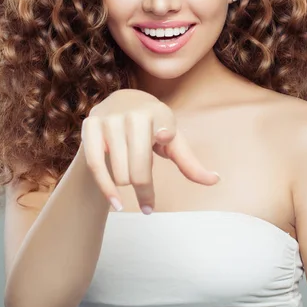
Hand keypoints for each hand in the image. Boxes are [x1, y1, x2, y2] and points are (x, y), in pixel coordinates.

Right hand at [81, 89, 219, 213]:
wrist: (120, 101)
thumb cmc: (152, 127)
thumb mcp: (173, 141)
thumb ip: (190, 163)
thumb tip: (215, 181)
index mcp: (158, 112)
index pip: (163, 127)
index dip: (163, 131)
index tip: (163, 136)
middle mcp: (132, 113)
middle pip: (139, 166)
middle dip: (144, 190)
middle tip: (148, 205)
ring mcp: (109, 118)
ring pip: (119, 171)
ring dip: (126, 187)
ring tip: (131, 186)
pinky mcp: (90, 125)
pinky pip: (95, 164)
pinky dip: (105, 188)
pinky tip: (115, 203)